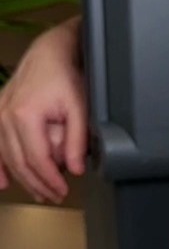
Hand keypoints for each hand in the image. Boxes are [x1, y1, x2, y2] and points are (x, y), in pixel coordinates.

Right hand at [0, 17, 86, 202]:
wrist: (50, 52)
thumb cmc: (66, 77)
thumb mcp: (80, 108)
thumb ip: (76, 140)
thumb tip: (74, 169)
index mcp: (25, 115)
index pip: (36, 160)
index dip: (50, 180)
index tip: (63, 190)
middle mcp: (4, 116)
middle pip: (19, 162)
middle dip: (38, 183)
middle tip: (55, 195)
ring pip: (5, 157)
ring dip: (21, 178)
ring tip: (39, 192)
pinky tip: (1, 182)